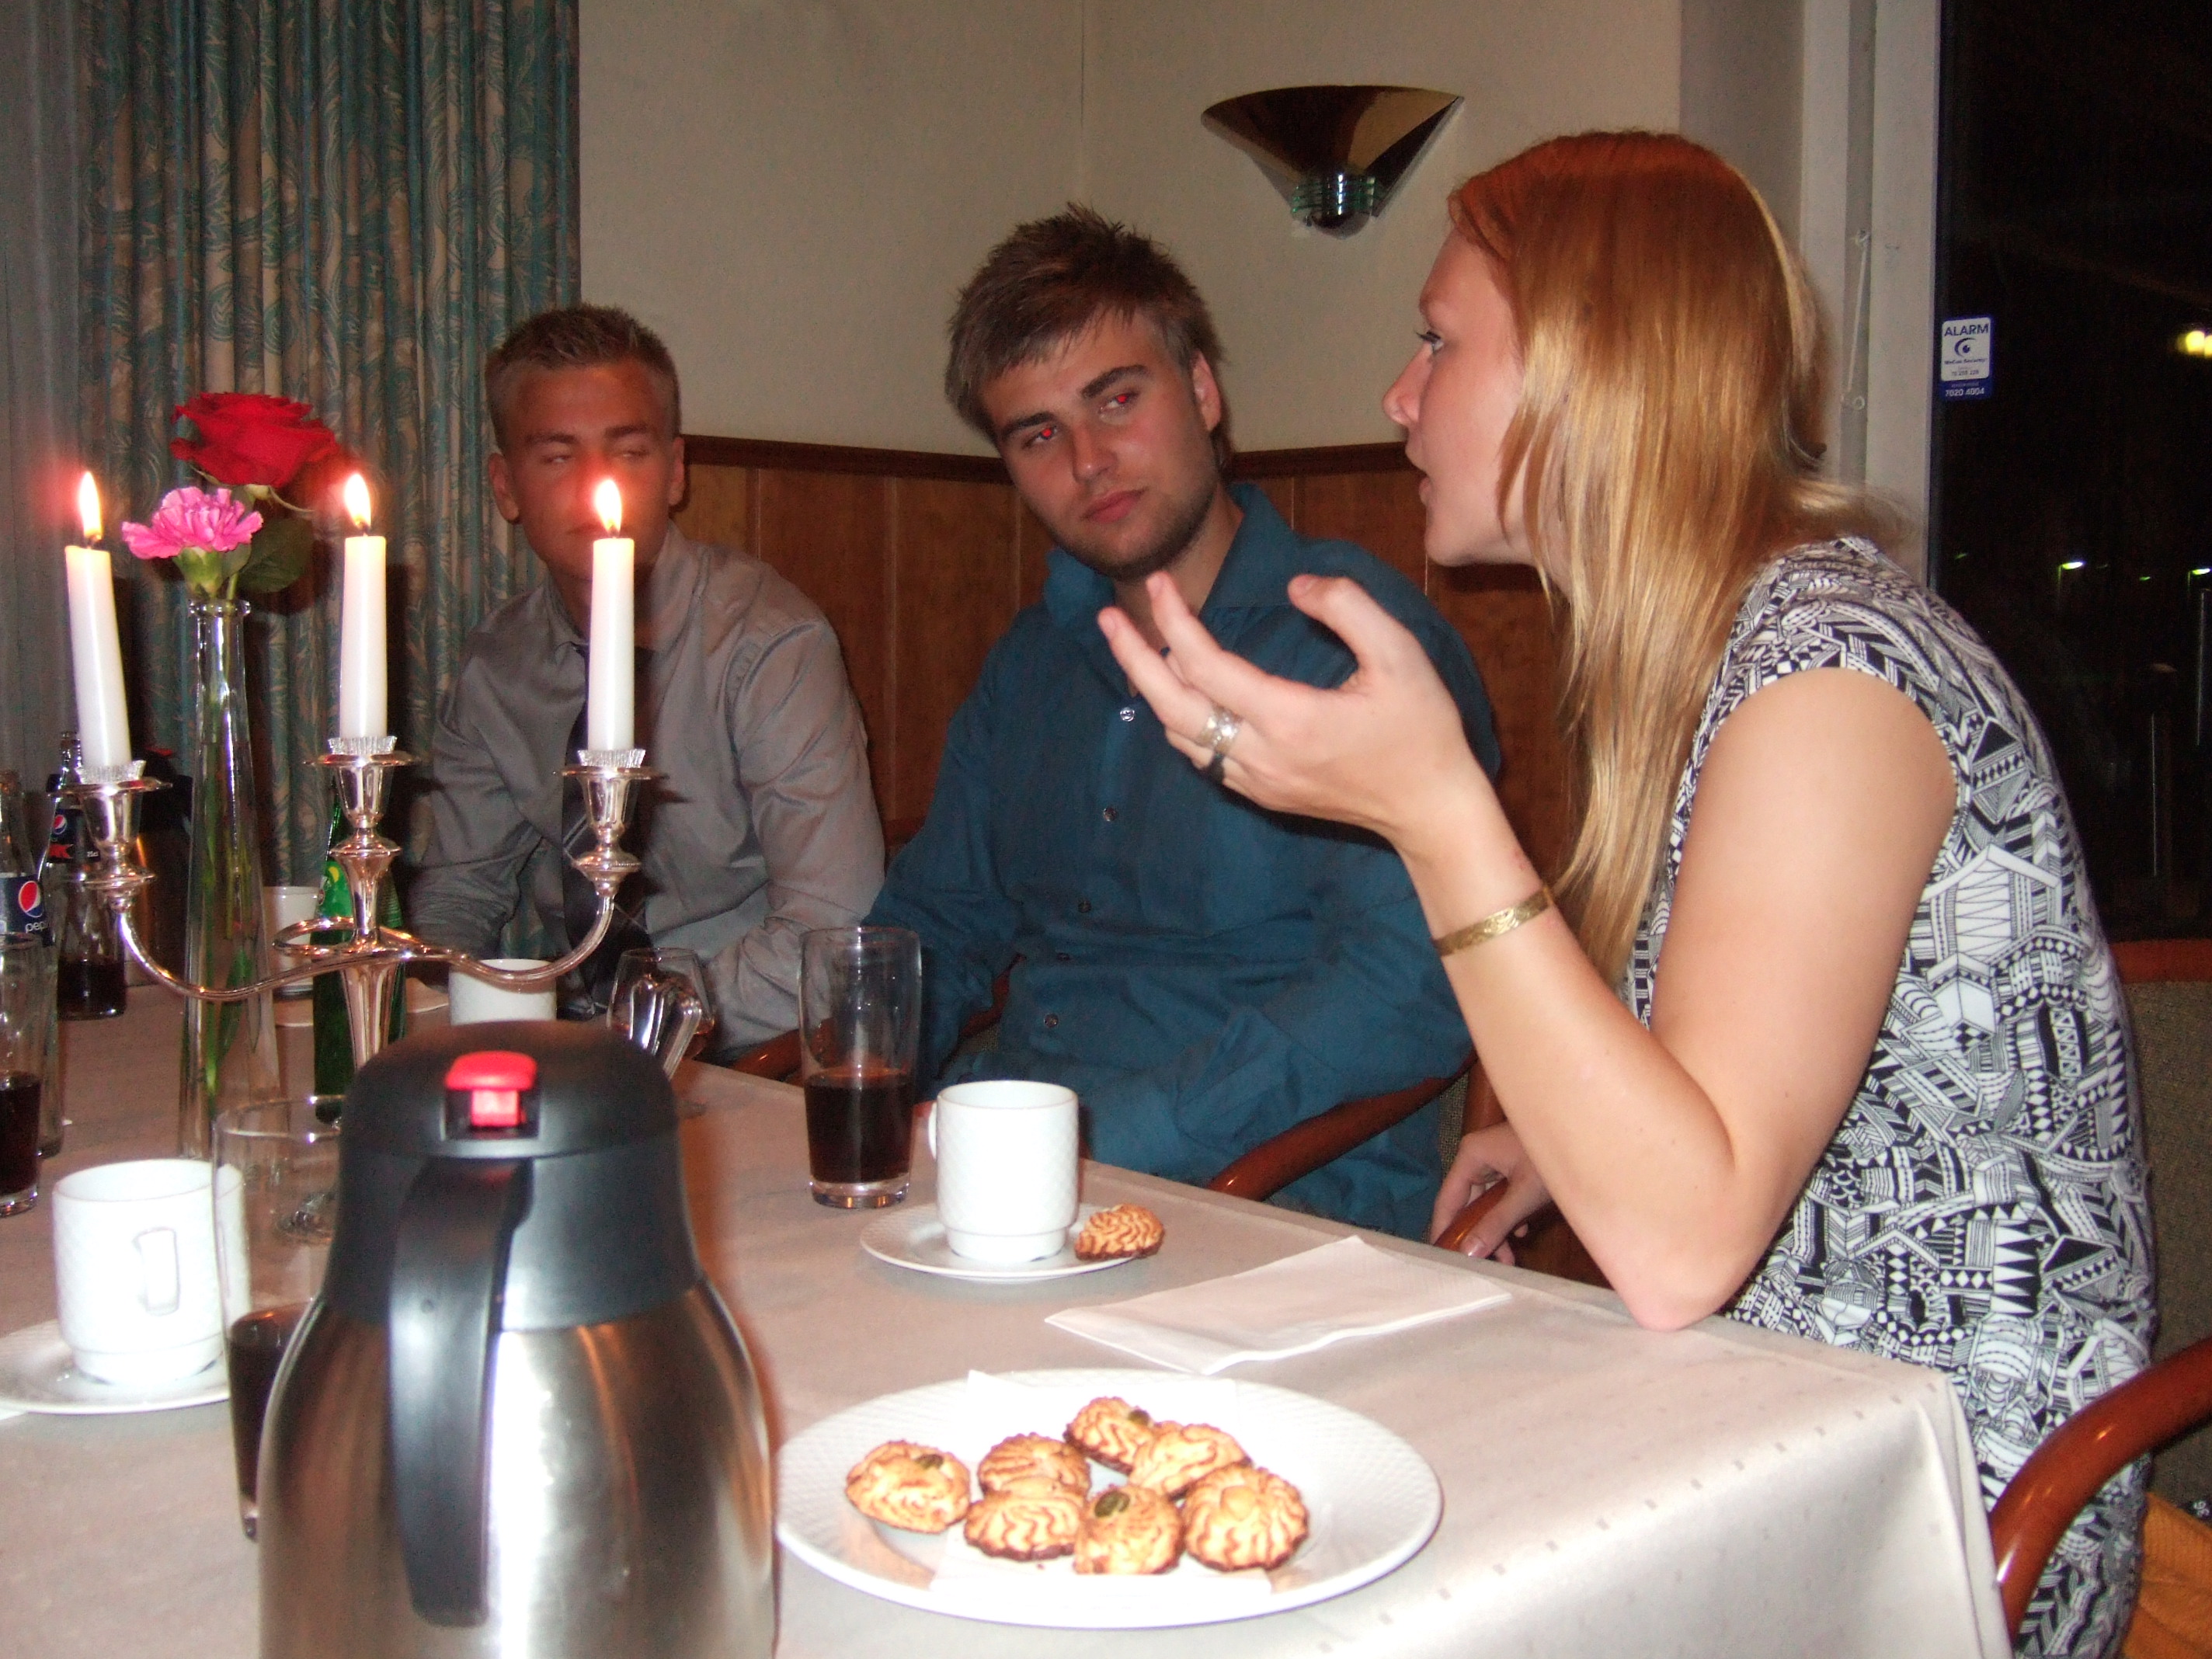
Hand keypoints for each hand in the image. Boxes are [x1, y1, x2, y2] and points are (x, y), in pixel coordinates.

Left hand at [1097, 570, 1487, 847]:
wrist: (1431, 810)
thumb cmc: (1423, 729)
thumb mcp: (1401, 654)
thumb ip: (1347, 607)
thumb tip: (1295, 587)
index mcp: (1289, 719)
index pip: (1205, 664)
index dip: (1173, 618)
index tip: (1160, 582)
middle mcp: (1261, 755)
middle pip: (1170, 707)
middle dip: (1133, 657)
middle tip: (1107, 618)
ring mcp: (1257, 780)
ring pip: (1179, 736)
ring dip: (1153, 690)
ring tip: (1137, 647)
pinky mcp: (1262, 794)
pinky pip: (1202, 756)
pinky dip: (1179, 720)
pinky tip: (1179, 693)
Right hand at [1430, 1123, 1551, 1262]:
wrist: (1585, 1136)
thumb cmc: (1552, 1158)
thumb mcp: (1523, 1195)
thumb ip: (1496, 1224)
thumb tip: (1469, 1253)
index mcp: (1472, 1156)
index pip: (1447, 1199)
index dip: (1443, 1229)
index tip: (1440, 1258)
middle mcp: (1477, 1158)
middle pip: (1467, 1204)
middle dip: (1477, 1235)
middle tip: (1480, 1266)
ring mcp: (1494, 1162)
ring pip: (1485, 1203)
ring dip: (1495, 1229)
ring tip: (1508, 1259)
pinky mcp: (1511, 1167)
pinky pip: (1500, 1197)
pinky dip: (1508, 1216)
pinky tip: (1520, 1233)